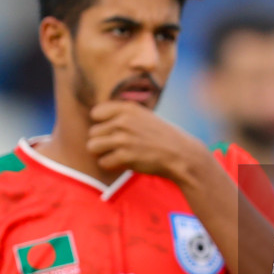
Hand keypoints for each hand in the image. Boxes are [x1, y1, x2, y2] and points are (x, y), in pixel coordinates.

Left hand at [88, 100, 209, 183]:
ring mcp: (123, 139)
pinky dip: (111, 166)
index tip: (115, 132)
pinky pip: (103, 162)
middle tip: (119, 147)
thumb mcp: (143, 116)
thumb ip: (122, 115)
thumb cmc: (161, 137)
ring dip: (102, 154)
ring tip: (117, 155)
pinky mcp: (125, 156)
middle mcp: (123, 121)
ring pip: (92, 147)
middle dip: (103, 142)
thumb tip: (95, 119)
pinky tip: (124, 163)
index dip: (102, 124)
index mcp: (127, 108)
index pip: (96, 113)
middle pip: (92, 132)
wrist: (181, 154)